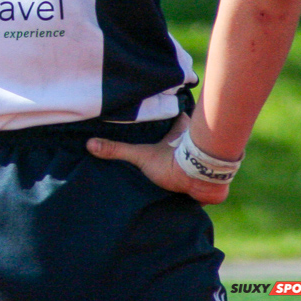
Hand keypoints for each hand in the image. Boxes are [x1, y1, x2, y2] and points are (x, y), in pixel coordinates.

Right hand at [88, 116, 231, 204]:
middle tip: (161, 139)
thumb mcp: (141, 155)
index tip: (162, 115)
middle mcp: (194, 142)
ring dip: (187, 158)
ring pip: (194, 154)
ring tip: (169, 163)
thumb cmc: (174, 163)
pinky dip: (196, 178)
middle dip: (177, 137)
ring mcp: (203, 159)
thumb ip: (118, 150)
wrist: (202, 182)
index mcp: (180, 130)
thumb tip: (90, 144)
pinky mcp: (209, 178)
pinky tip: (185, 185)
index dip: (171, 115)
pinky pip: (202, 174)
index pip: (177, 116)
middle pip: (186, 134)